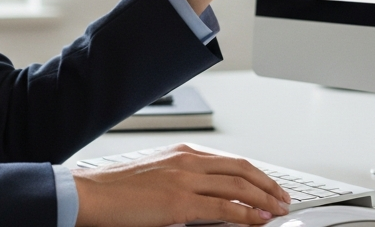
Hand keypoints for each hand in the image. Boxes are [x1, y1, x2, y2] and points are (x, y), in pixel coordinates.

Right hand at [72, 144, 291, 226]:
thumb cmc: (116, 189)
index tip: (269, 185)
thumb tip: (208, 196)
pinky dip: (247, 214)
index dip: (256, 174)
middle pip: (242, 170)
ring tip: (279, 210)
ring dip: (264, 199)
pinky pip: (223, 208)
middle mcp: (187, 162)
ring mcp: (184, 181)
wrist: (91, 194)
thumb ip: (183, 180)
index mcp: (182, 153)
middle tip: (284, 198)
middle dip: (268, 185)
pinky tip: (259, 220)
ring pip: (238, 186)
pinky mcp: (179, 203)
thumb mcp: (156, 176)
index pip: (231, 161)